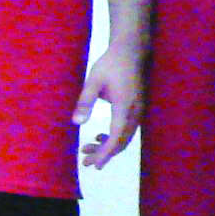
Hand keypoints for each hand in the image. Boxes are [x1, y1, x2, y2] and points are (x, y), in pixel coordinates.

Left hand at [73, 50, 141, 165]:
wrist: (130, 52)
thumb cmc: (110, 64)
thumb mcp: (93, 81)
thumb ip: (85, 101)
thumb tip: (76, 123)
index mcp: (124, 106)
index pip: (116, 137)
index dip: (105, 152)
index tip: (94, 163)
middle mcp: (134, 112)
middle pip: (122, 141)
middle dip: (104, 154)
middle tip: (86, 162)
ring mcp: (138, 111)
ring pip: (125, 137)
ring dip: (108, 146)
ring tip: (88, 149)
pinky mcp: (137, 109)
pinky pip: (127, 130)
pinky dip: (115, 138)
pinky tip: (101, 136)